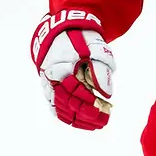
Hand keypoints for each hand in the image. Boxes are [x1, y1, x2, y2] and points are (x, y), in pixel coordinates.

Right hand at [31, 10, 114, 129]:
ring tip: (97, 124)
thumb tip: (106, 94)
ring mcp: (48, 84)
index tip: (106, 108)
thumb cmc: (81, 38)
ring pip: (61, 109)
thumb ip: (101, 69)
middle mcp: (51, 79)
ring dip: (79, 119)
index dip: (90, 102)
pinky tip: (82, 123)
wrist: (61, 30)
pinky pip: (55, 107)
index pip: (75, 91)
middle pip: (68, 104)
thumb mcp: (95, 48)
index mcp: (60, 67)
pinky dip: (68, 117)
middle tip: (105, 120)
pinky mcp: (49, 88)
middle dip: (87, 115)